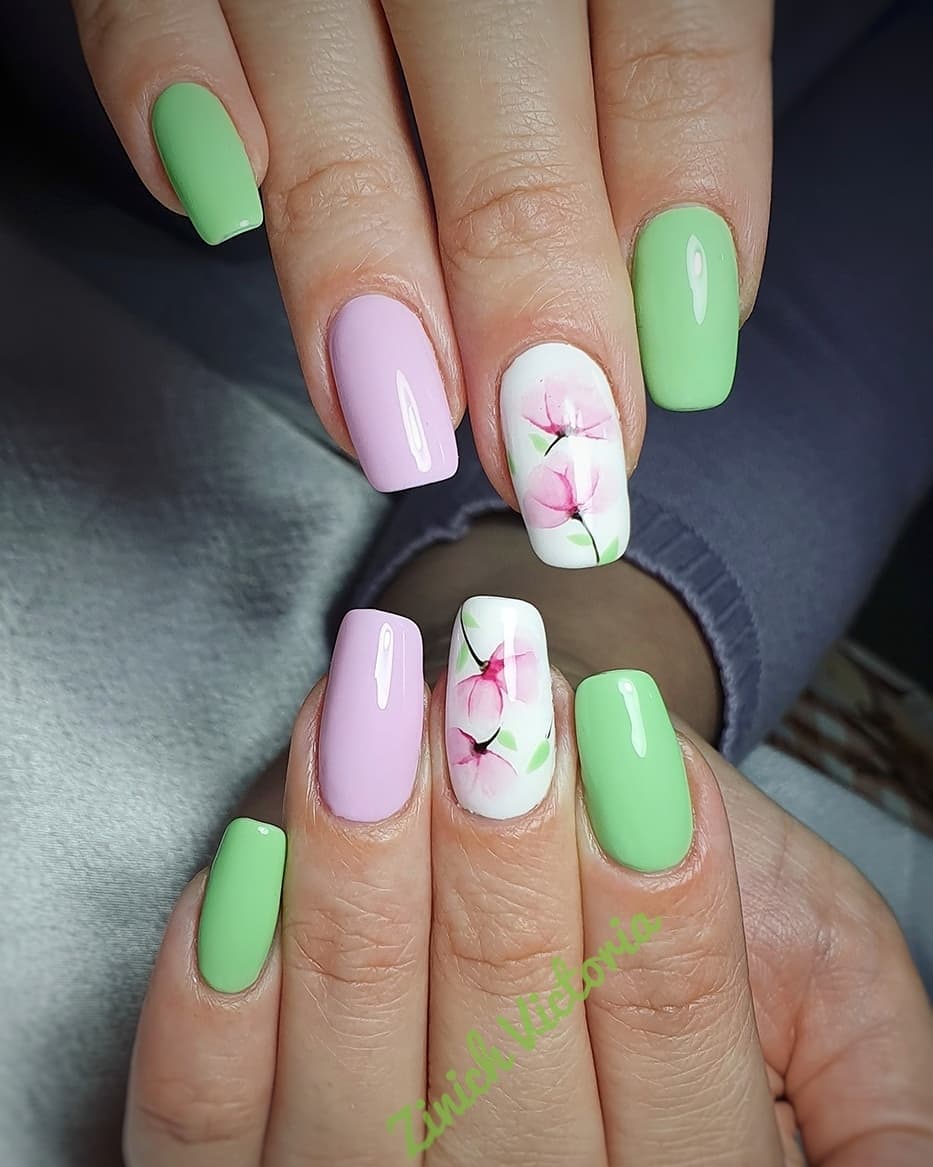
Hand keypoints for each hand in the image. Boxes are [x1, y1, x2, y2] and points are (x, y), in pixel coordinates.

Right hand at [72, 0, 770, 563]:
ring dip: (361, 277)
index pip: (673, 55)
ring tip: (397, 426)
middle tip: (546, 467)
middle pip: (507, 132)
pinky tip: (212, 211)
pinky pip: (147, 7)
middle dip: (531, 317)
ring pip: (329, 105)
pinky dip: (170, 94)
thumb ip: (656, 100)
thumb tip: (676, 303)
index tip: (677, 386)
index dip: (685, 224)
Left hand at [123, 602, 932, 1164]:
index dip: (653, 892)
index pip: (672, 1043)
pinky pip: (204, 1118)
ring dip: (361, 879)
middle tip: (490, 692)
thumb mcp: (827, 988)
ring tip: (373, 711)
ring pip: (352, 1084)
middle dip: (500, 860)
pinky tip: (253, 856)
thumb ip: (868, 1072)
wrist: (570, 856)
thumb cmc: (688, 898)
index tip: (621, 732)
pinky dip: (218, 994)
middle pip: (507, 1059)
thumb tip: (879, 1132)